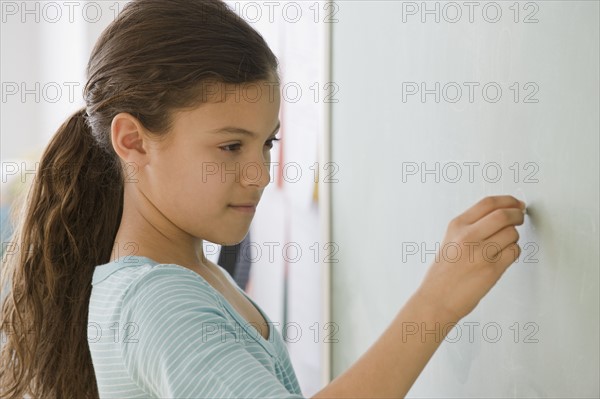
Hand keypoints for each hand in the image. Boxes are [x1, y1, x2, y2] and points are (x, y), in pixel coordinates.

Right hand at [415, 195, 525, 321]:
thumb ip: (471, 226)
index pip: (488, 203)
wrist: (437, 299)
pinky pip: (514, 252)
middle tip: (520, 217)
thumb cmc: (443, 273)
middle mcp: (468, 236)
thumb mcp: (450, 240)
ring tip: (504, 243)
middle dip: (517, 214)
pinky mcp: (492, 269)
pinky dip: (514, 252)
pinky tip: (504, 256)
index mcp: (457, 226)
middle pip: (504, 215)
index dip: (508, 200)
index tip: (516, 203)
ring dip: (514, 237)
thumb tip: (499, 214)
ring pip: (512, 234)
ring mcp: (480, 253)